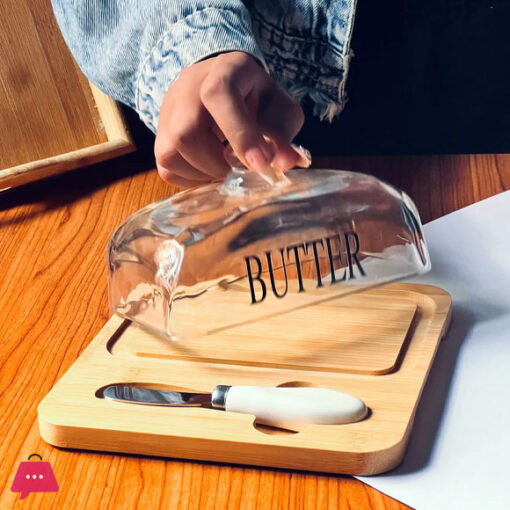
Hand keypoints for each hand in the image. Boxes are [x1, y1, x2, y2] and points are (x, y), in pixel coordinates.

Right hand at [155, 51, 305, 186]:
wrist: (224, 88)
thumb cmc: (255, 99)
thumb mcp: (278, 108)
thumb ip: (282, 133)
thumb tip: (285, 162)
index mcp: (225, 69)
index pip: (220, 95)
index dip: (239, 134)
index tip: (258, 164)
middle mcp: (187, 86)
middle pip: (187, 132)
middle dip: (218, 163)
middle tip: (239, 168)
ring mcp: (168, 110)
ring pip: (171, 152)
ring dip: (205, 172)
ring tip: (225, 167)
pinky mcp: (159, 134)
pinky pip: (167, 167)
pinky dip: (192, 178)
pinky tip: (209, 168)